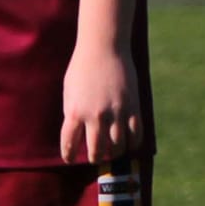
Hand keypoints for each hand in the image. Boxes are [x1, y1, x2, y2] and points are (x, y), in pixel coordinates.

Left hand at [60, 41, 141, 164]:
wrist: (104, 47)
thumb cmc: (82, 68)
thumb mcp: (70, 92)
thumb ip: (73, 114)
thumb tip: (77, 135)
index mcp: (75, 112)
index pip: (69, 145)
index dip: (69, 155)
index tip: (70, 158)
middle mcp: (95, 116)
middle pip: (96, 151)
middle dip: (95, 157)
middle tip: (96, 156)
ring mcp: (116, 113)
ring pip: (117, 147)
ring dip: (114, 152)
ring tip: (112, 150)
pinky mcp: (133, 108)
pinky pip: (135, 136)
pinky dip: (132, 144)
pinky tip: (128, 142)